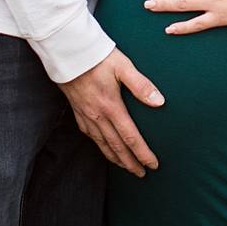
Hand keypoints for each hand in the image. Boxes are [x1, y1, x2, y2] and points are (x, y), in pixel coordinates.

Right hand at [59, 49, 162, 177]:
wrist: (67, 51)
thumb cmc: (97, 56)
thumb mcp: (123, 66)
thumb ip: (141, 85)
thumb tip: (160, 102)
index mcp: (111, 106)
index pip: (131, 137)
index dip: (143, 154)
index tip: (153, 165)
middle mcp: (97, 115)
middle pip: (116, 147)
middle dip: (130, 163)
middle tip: (141, 174)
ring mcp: (85, 114)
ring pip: (102, 144)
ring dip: (115, 158)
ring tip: (125, 167)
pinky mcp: (77, 110)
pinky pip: (89, 135)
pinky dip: (99, 145)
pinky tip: (103, 147)